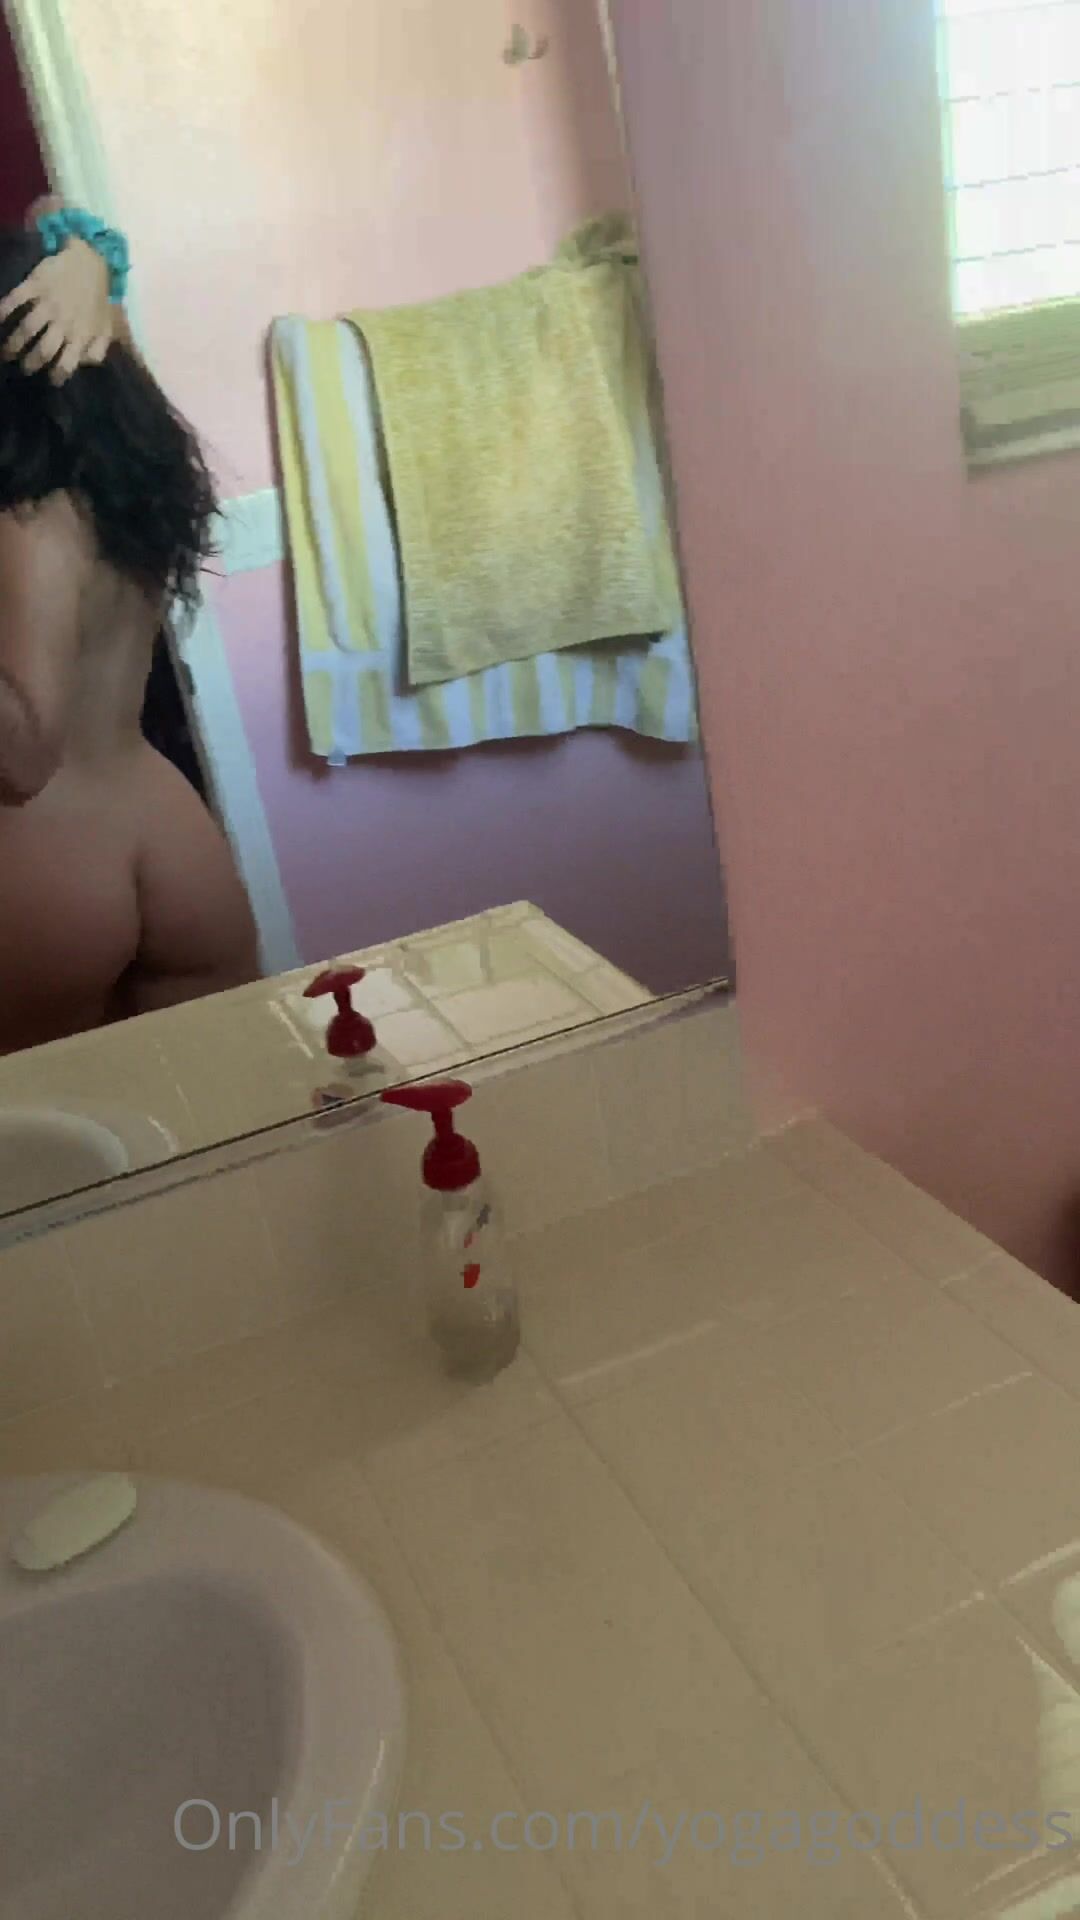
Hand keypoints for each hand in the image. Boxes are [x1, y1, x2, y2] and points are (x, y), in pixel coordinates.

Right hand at [0, 238, 111, 384]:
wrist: (91, 260)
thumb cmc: (97, 297)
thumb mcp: (105, 326)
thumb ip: (97, 349)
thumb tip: (84, 365)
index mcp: (81, 334)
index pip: (68, 363)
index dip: (57, 375)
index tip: (50, 381)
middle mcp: (64, 322)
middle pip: (43, 350)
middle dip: (31, 363)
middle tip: (24, 369)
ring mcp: (49, 303)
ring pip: (27, 329)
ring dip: (14, 344)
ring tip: (7, 353)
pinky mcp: (36, 284)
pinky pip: (17, 299)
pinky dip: (4, 310)